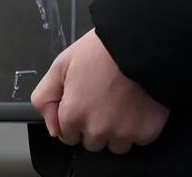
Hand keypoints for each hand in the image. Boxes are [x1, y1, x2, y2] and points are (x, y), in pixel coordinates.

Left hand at [32, 30, 167, 154]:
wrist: (140, 44)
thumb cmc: (101, 51)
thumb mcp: (61, 64)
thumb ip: (46, 97)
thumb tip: (53, 129)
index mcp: (72, 115)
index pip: (67, 136)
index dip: (75, 118)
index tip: (85, 102)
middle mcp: (96, 130)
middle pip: (92, 143)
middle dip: (95, 126)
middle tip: (104, 99)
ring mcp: (122, 134)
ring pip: (115, 146)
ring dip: (117, 131)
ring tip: (122, 103)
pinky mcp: (146, 133)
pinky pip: (139, 139)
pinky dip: (139, 126)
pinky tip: (137, 105)